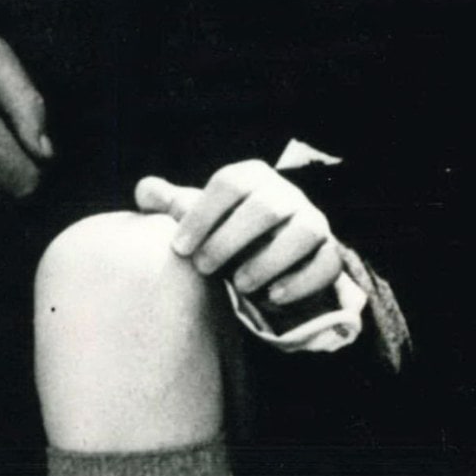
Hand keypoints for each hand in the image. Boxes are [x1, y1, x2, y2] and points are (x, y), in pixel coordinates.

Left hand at [136, 161, 345, 307]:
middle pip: (266, 206)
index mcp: (254, 178)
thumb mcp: (200, 219)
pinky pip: (326, 264)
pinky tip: (272, 297)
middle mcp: (288, 195)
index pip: (230, 183)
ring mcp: (314, 222)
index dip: (202, 214)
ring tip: (239, 285)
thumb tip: (144, 190)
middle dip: (230, 239)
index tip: (179, 247)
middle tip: (203, 267)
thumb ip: (172, 206)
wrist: (271, 260)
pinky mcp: (330, 254)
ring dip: (268, 260)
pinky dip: (301, 281)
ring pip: (303, 232)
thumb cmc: (226, 235)